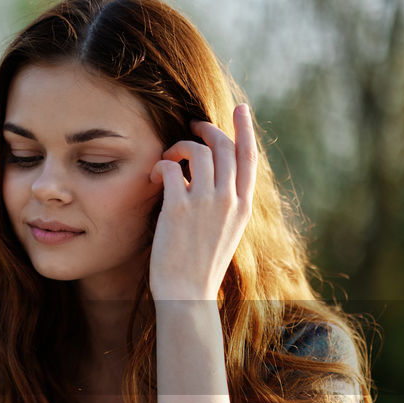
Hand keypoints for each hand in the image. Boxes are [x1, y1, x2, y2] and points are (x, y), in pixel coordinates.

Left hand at [148, 104, 256, 301]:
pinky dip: (160, 165)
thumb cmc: (200, 264)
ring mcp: (205, 203)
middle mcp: (228, 200)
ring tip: (168, 158)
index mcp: (243, 206)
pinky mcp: (178, 209)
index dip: (245, 129)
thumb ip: (224, 203)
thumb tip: (208, 176)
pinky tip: (153, 176)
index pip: (250, 158)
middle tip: (192, 125)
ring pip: (198, 152)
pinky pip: (170, 169)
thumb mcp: (224, 232)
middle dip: (207, 128)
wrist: (187, 293)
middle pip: (224, 146)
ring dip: (179, 146)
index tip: (241, 108)